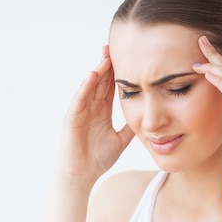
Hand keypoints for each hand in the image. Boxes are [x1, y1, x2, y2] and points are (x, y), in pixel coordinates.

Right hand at [57, 46, 134, 184]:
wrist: (82, 175)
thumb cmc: (98, 159)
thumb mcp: (121, 139)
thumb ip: (131, 126)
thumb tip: (149, 117)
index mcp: (102, 111)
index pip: (112, 87)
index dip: (120, 72)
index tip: (131, 57)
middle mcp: (91, 108)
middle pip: (101, 81)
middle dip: (108, 64)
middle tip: (117, 45)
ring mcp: (81, 111)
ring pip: (91, 86)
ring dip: (98, 70)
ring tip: (106, 55)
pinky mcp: (72, 117)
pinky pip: (80, 98)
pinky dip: (86, 86)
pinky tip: (94, 74)